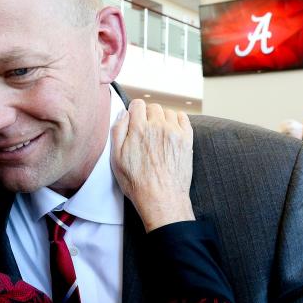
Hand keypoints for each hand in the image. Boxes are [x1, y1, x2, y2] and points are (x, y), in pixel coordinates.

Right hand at [111, 100, 193, 230]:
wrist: (161, 197)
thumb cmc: (137, 182)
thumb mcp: (116, 158)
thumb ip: (117, 131)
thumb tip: (123, 114)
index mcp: (138, 129)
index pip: (137, 104)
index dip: (134, 113)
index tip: (134, 122)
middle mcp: (157, 126)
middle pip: (153, 107)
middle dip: (148, 116)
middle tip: (146, 132)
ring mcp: (174, 132)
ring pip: (168, 112)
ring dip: (163, 119)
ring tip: (159, 134)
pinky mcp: (186, 139)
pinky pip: (183, 118)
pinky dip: (177, 120)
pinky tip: (172, 131)